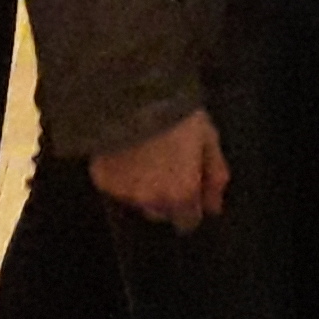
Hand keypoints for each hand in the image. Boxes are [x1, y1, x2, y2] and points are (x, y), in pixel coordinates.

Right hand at [90, 108, 231, 229]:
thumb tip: (214, 207)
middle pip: (161, 213)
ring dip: (143, 187)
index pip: (187, 223)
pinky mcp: (103, 181)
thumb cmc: (178, 115)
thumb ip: (215, 177)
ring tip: (147, 155)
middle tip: (168, 166)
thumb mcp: (209, 140)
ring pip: (137, 200)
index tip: (189, 188)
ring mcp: (124, 193)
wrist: (136, 95)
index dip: (190, 207)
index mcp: (181, 194)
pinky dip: (122, 175)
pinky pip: (116, 186)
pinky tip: (128, 151)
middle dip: (166, 197)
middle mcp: (151, 201)